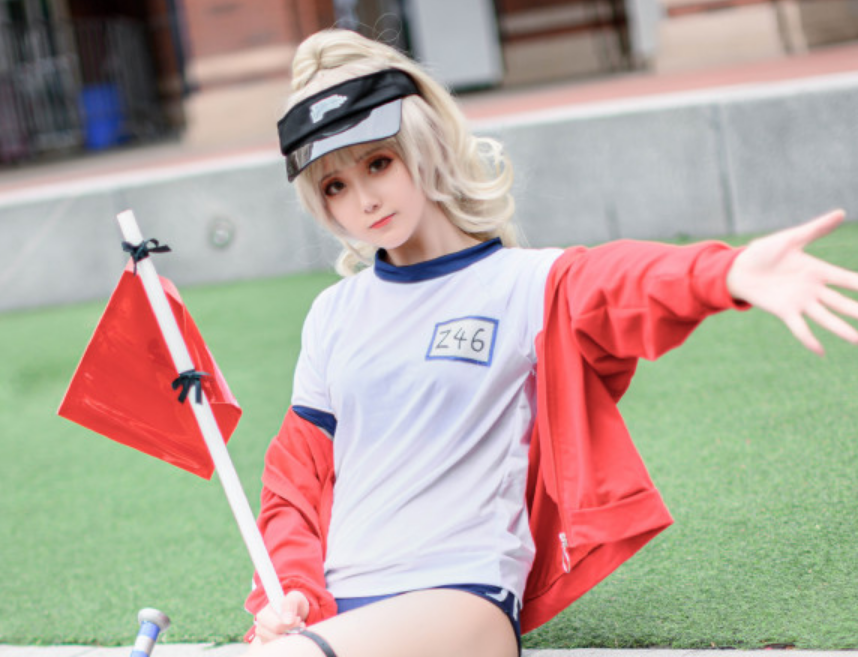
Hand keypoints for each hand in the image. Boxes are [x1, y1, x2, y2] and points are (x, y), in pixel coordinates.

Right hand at [254, 590, 309, 642]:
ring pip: (279, 643)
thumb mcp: (293, 598)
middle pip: (278, 636)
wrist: (295, 611)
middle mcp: (260, 627)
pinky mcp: (268, 643)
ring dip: (292, 636)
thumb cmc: (292, 602)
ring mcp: (264, 637)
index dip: (290, 624)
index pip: (277, 626)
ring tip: (297, 627)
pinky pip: (280, 647)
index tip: (297, 618)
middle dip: (292, 630)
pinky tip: (292, 633)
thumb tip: (287, 621)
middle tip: (299, 622)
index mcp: (262, 615)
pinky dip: (289, 641)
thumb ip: (289, 604)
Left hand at [726, 209, 857, 354]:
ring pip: (827, 318)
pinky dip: (809, 340)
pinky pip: (800, 328)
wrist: (737, 268)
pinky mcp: (784, 311)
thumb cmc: (763, 251)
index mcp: (818, 271)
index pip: (849, 281)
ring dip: (843, 330)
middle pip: (843, 303)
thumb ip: (815, 229)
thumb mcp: (791, 238)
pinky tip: (821, 352)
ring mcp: (800, 302)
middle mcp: (813, 289)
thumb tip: (841, 213)